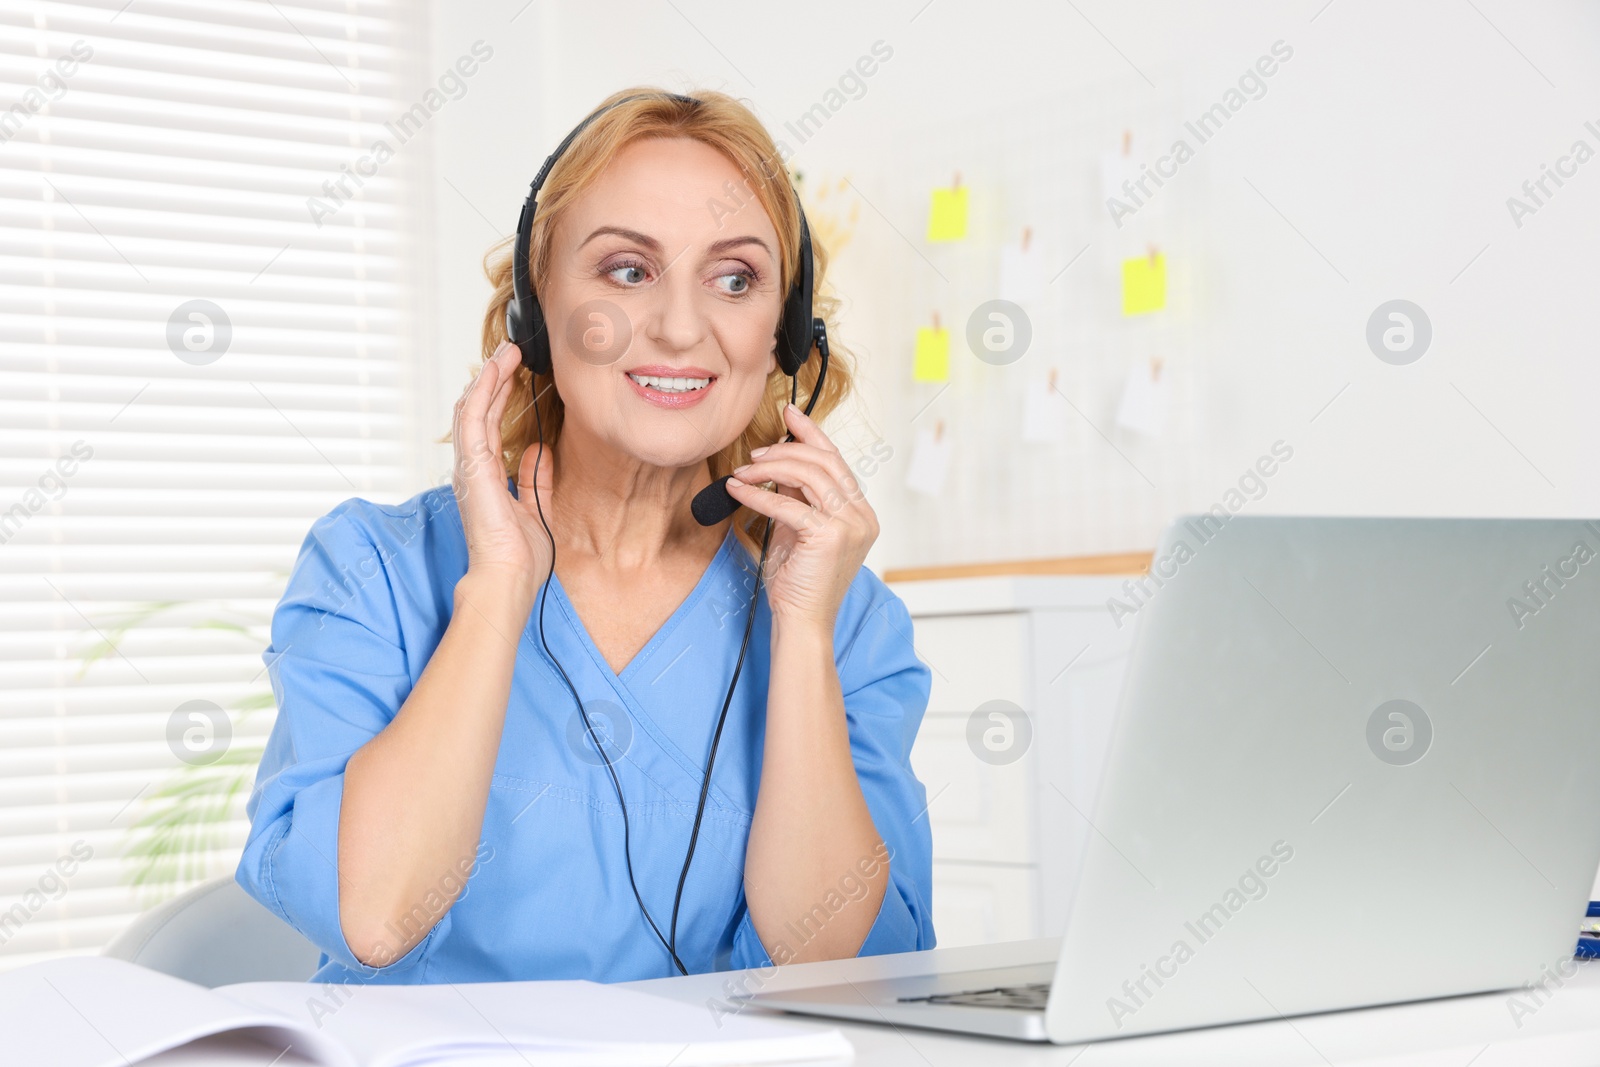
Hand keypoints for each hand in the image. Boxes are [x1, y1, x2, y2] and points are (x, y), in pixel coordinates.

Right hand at [451, 340, 554, 590]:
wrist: (510, 577)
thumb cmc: (520, 556)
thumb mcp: (537, 508)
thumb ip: (536, 478)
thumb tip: (540, 450)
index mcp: (484, 478)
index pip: (489, 427)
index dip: (500, 398)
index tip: (515, 374)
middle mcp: (471, 468)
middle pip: (479, 412)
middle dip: (494, 379)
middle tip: (510, 352)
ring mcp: (468, 466)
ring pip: (473, 408)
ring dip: (489, 377)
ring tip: (506, 352)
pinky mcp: (471, 466)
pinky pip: (474, 419)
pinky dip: (483, 391)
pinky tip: (496, 369)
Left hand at [725, 404, 878, 629]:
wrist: (801, 623)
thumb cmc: (798, 582)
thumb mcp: (798, 529)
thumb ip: (797, 497)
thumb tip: (779, 463)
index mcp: (860, 513)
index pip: (837, 461)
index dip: (812, 433)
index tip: (789, 414)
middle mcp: (861, 516)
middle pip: (824, 462)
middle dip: (786, 449)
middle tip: (755, 453)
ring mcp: (850, 526)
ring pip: (809, 476)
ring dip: (770, 468)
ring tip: (744, 471)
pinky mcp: (829, 537)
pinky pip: (788, 504)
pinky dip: (758, 494)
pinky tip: (738, 489)